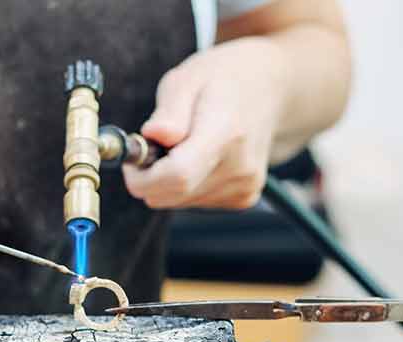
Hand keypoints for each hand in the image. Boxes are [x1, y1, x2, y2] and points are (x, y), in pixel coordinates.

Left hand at [123, 38, 287, 209]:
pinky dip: (187, 185)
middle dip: (150, 179)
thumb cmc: (225, 78)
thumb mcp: (188, 79)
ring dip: (169, 180)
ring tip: (183, 145)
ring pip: (181, 201)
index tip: (132, 163)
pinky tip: (200, 157)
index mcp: (225, 133)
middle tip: (153, 148)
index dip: (143, 178)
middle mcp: (240, 166)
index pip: (177, 176)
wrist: (270, 89)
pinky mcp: (245, 197)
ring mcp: (245, 185)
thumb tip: (153, 137)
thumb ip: (168, 113)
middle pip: (174, 194)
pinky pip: (196, 202)